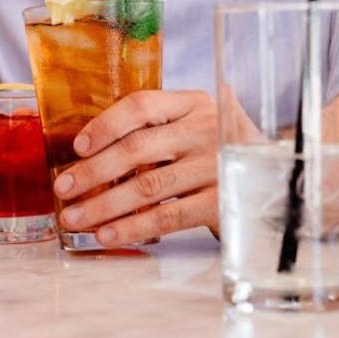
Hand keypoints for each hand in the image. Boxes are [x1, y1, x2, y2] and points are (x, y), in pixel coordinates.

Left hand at [53, 90, 217, 246]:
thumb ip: (157, 131)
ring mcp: (216, 165)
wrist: (276, 182)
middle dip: (93, 171)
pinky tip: (107, 234)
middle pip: (138, 147)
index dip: (105, 125)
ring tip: (75, 217)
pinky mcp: (222, 202)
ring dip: (103, 205)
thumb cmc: (218, 155)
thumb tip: (88, 155)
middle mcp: (207, 129)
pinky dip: (133, 226)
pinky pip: (168, 216)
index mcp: (194, 103)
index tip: (77, 147)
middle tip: (62, 189)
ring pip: (147, 186)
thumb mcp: (194, 129)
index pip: (141, 105)